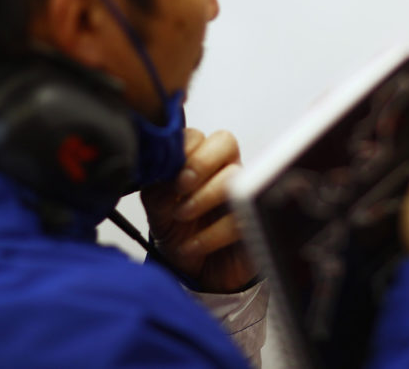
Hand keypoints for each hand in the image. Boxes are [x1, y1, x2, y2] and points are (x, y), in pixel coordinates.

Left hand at [140, 128, 256, 292]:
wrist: (194, 273)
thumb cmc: (178, 232)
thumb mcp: (157, 208)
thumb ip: (156, 186)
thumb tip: (161, 173)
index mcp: (198, 159)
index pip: (197, 136)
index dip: (183, 149)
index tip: (168, 171)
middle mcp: (223, 170)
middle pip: (225, 142)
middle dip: (200, 161)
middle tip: (181, 185)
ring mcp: (240, 193)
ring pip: (234, 176)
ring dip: (203, 197)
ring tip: (181, 216)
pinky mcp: (251, 221)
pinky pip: (240, 217)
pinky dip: (210, 234)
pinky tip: (192, 245)